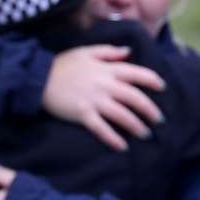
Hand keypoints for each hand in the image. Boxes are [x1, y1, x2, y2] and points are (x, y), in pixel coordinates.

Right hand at [44, 45, 165, 151]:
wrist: (37, 77)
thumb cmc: (62, 64)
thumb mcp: (86, 52)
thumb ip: (109, 52)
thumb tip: (128, 52)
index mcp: (107, 69)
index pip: (137, 74)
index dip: (152, 80)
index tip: (162, 87)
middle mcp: (105, 85)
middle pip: (135, 98)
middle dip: (150, 111)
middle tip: (159, 120)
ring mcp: (94, 100)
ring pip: (123, 115)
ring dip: (137, 127)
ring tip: (145, 135)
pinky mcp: (83, 114)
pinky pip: (102, 129)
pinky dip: (113, 139)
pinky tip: (123, 147)